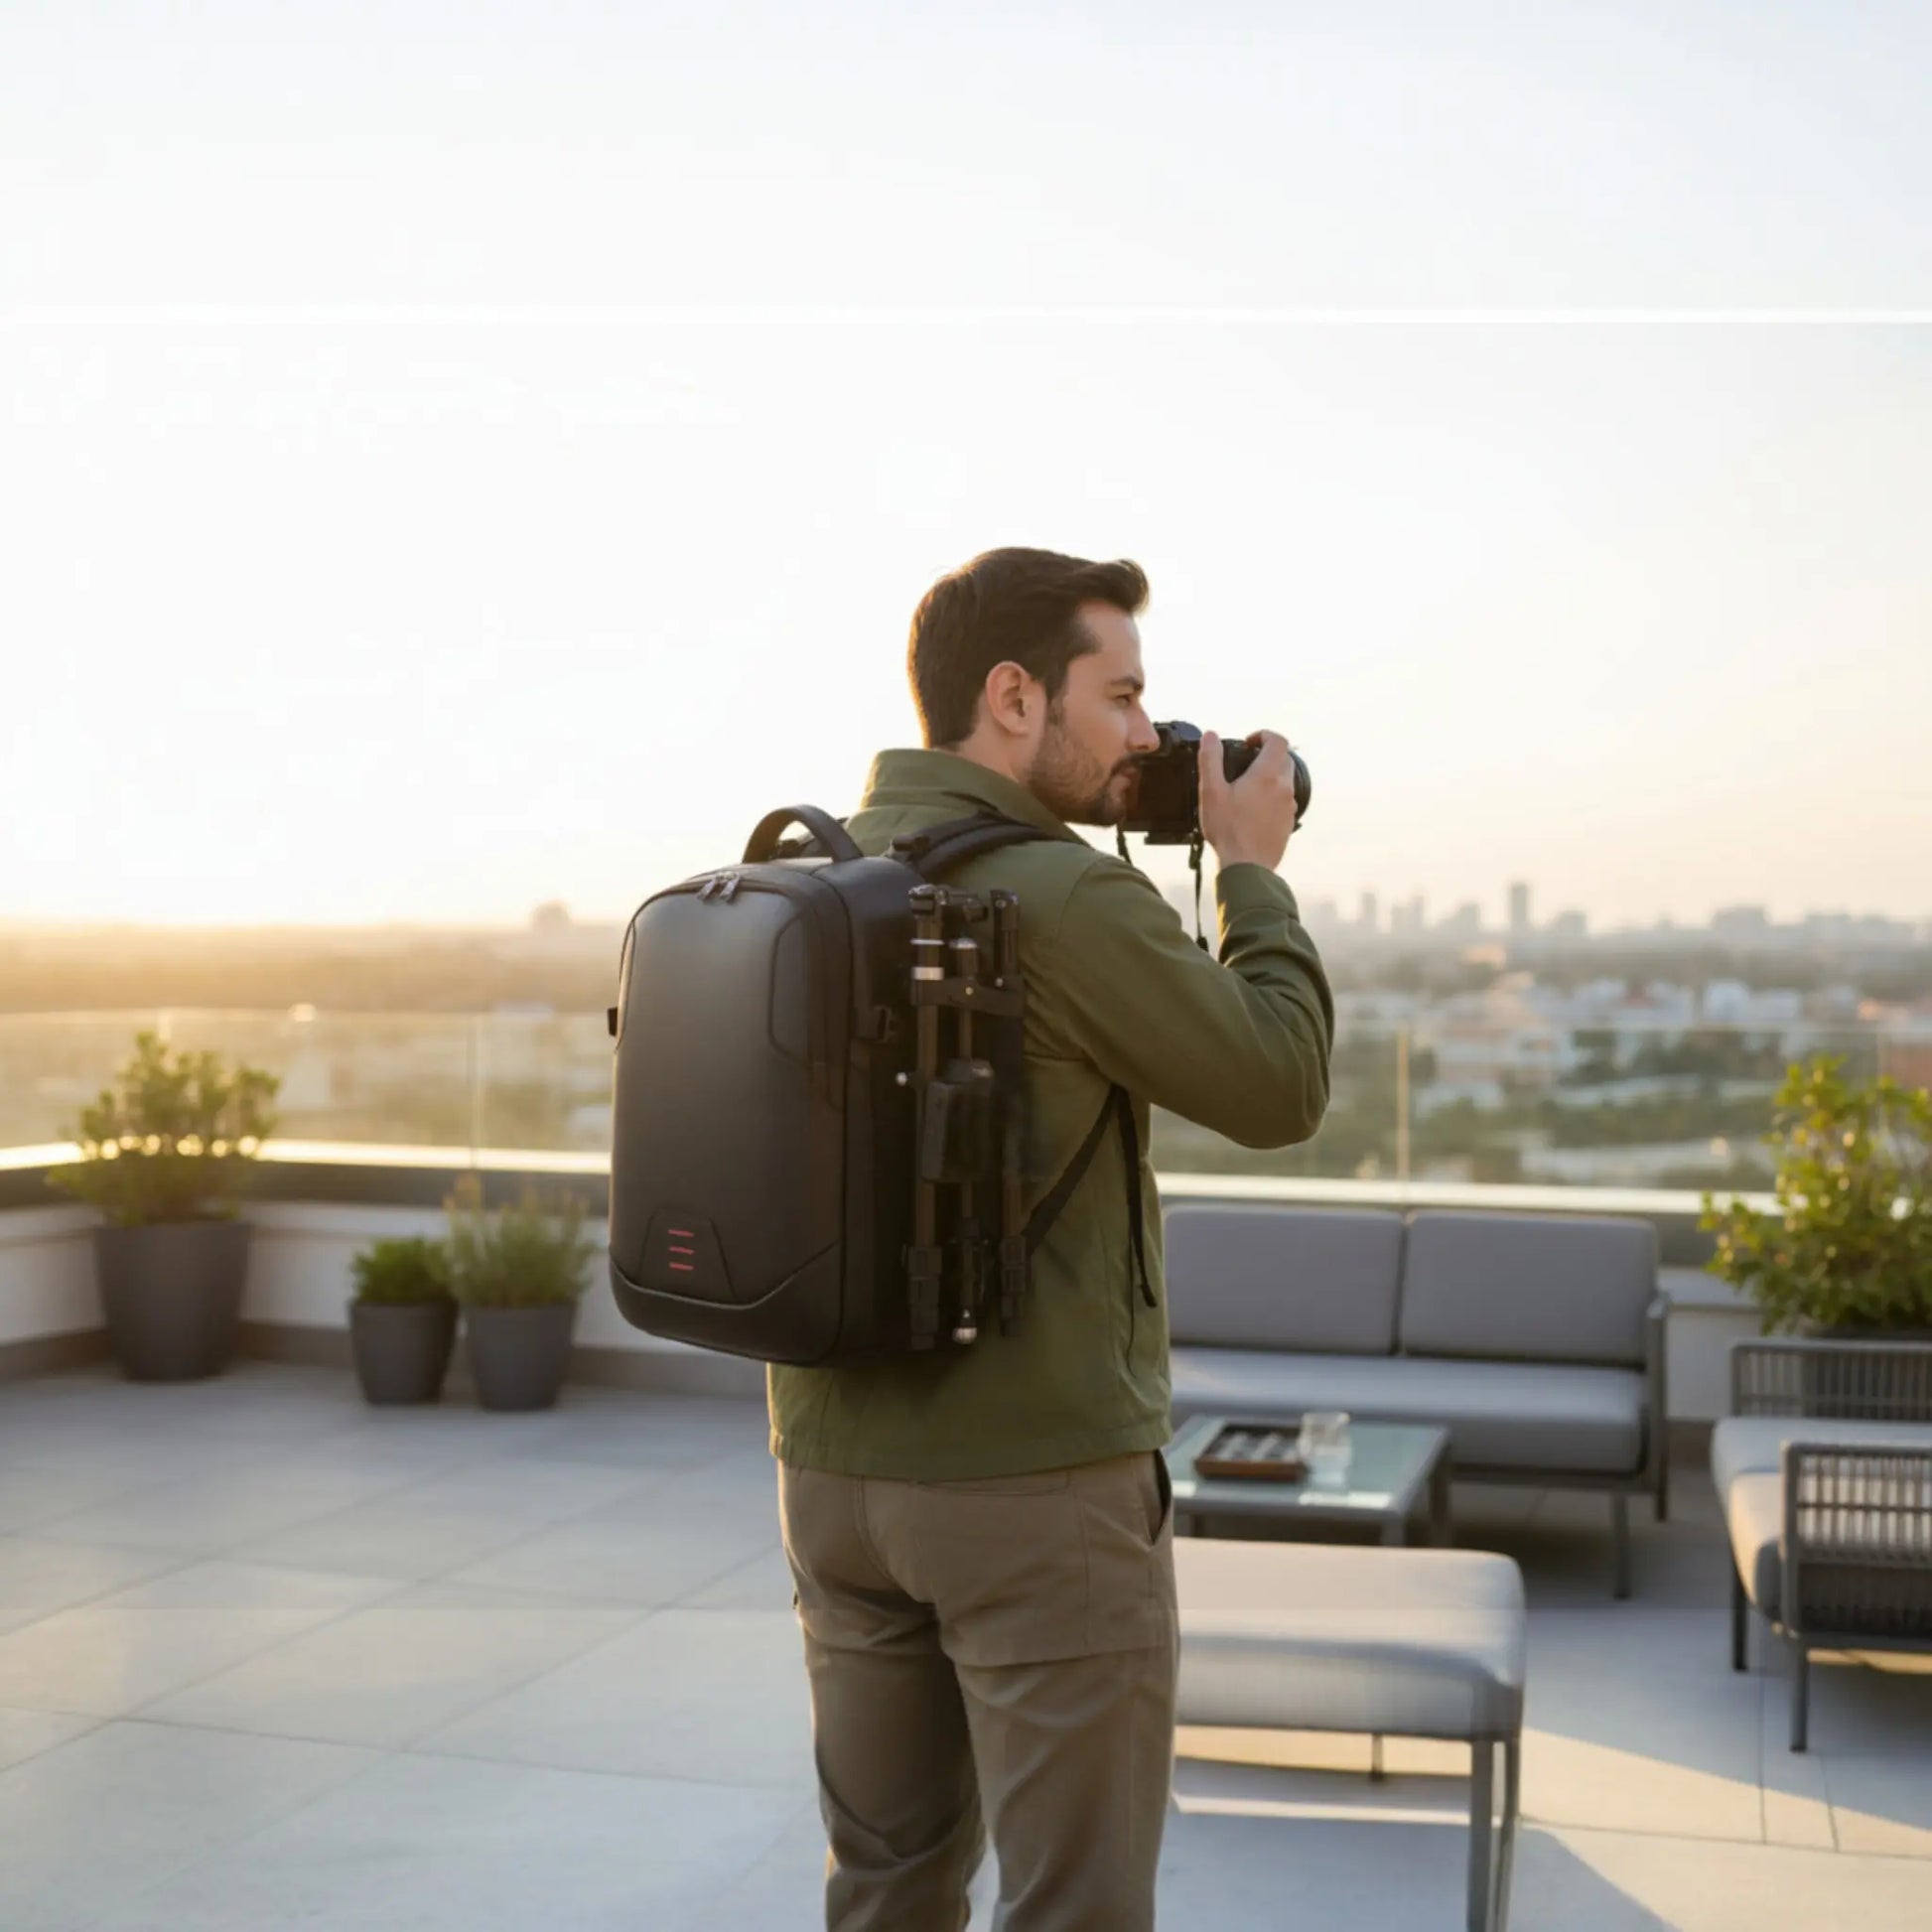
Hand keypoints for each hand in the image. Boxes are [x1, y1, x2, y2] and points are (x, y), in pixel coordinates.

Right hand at [1199, 730, 1297, 872]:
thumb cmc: (1228, 828)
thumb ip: (1210, 760)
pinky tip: (1254, 810)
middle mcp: (1284, 787)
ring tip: (1248, 789)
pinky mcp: (1289, 823)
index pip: (1277, 741)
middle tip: (1246, 764)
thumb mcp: (1211, 791)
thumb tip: (1211, 736)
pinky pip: (1284, 802)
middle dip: (1267, 755)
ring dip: (1270, 777)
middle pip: (1284, 759)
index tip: (1249, 743)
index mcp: (1267, 775)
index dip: (1264, 735)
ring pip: (1285, 781)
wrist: (1247, 866)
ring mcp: (1289, 806)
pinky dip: (1273, 797)